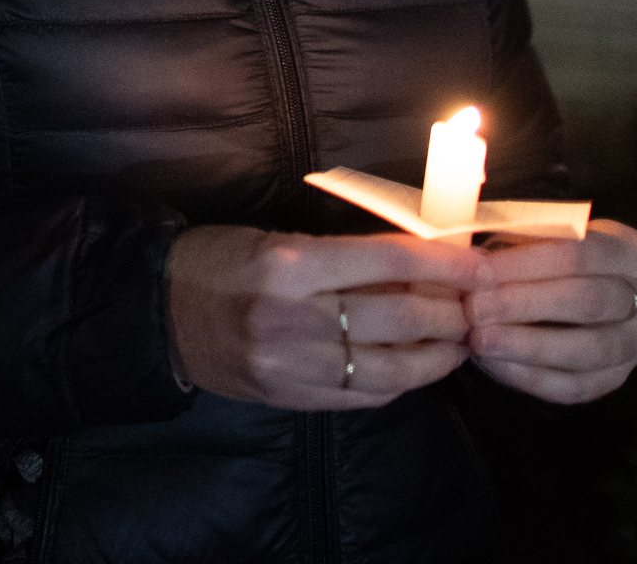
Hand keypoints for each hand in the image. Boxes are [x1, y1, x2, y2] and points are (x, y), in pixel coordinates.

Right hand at [169, 225, 490, 410]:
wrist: (158, 313)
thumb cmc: (217, 261)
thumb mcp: (277, 240)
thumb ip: (343, 255)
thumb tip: (417, 261)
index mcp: (289, 265)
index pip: (385, 259)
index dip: (441, 260)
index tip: (477, 261)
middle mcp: (295, 318)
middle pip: (398, 315)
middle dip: (450, 308)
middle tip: (477, 301)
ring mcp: (294, 365)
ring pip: (392, 366)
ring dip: (437, 353)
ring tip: (459, 339)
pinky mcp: (293, 397)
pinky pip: (364, 394)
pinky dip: (400, 381)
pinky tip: (416, 366)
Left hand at [467, 219, 636, 403]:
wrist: (575, 292)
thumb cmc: (548, 257)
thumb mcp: (540, 236)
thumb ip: (516, 242)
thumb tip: (472, 261)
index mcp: (633, 251)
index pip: (582, 253)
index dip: (527, 263)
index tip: (479, 271)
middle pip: (589, 301)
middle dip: (526, 305)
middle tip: (476, 308)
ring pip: (589, 350)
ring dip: (529, 346)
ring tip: (480, 340)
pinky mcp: (618, 379)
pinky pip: (577, 386)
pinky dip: (532, 377)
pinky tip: (495, 365)